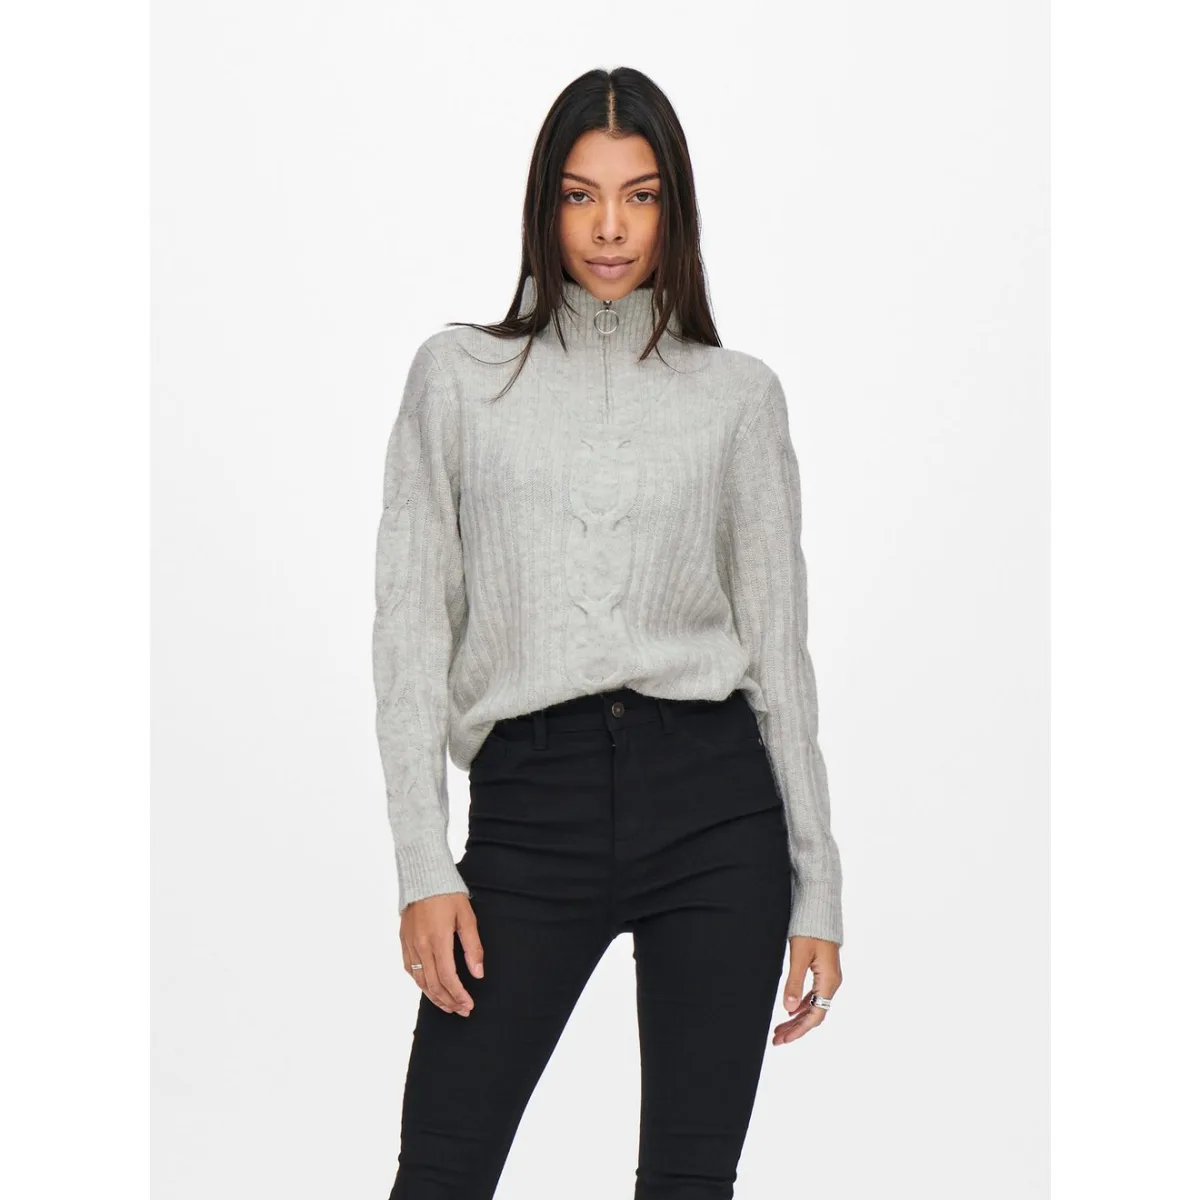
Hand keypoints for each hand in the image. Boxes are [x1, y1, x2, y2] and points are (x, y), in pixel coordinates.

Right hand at [400, 893, 484, 1017]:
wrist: (423, 876)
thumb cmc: (448, 894)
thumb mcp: (467, 917)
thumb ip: (473, 947)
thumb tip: (478, 973)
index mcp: (438, 940)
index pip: (448, 978)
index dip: (459, 995)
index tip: (469, 1005)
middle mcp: (421, 946)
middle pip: (434, 985)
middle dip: (449, 1001)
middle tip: (462, 1010)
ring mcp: (410, 944)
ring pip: (420, 981)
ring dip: (435, 997)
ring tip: (448, 1005)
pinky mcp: (404, 941)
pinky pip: (409, 969)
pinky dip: (420, 983)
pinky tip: (430, 988)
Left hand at [773, 936, 841, 1044]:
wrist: (820, 908)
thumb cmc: (810, 928)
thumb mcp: (798, 956)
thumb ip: (793, 983)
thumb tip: (787, 1009)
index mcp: (829, 981)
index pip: (815, 1015)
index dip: (799, 1030)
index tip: (783, 1039)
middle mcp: (832, 982)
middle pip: (814, 1013)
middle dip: (795, 1028)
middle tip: (777, 1039)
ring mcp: (828, 976)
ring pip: (813, 1004)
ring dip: (797, 1017)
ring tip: (780, 1028)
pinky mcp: (823, 970)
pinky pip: (813, 994)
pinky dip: (801, 1004)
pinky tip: (790, 1009)